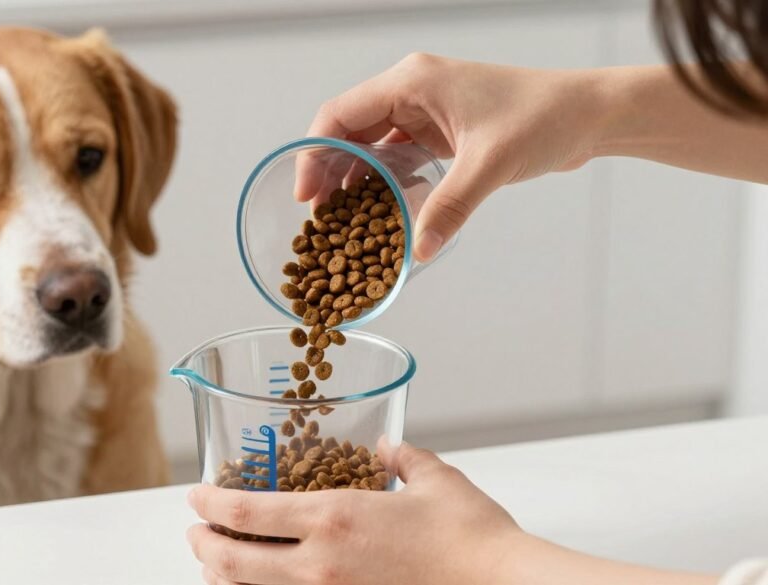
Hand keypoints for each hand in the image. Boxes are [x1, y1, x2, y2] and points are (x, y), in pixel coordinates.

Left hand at [186, 441, 527, 584]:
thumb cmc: (471, 537)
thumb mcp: (435, 480)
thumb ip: (404, 457)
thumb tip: (389, 448)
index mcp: (333, 519)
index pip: (246, 512)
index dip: (210, 503)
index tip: (195, 496)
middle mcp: (320, 565)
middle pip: (233, 561)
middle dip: (203, 545)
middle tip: (194, 533)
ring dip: (223, 578)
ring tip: (215, 564)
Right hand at [297, 54, 606, 261]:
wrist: (589, 114)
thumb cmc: (545, 117)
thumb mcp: (492, 164)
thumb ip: (451, 206)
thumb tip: (418, 250)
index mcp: (412, 81)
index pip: (339, 115)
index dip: (314, 155)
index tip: (306, 197)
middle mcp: (411, 91)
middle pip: (347, 132)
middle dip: (328, 174)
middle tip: (317, 219)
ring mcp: (425, 112)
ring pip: (369, 146)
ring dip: (353, 182)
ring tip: (339, 223)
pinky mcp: (440, 132)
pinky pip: (396, 157)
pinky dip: (383, 183)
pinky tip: (376, 214)